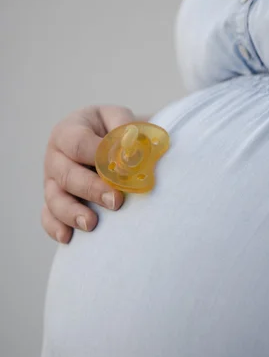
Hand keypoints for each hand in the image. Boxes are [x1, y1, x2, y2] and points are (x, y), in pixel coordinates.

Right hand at [42, 105, 140, 243]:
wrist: (104, 139)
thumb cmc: (112, 130)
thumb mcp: (118, 118)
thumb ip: (125, 129)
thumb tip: (131, 151)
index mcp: (69, 131)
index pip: (78, 143)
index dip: (99, 156)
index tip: (122, 169)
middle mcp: (56, 157)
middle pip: (67, 174)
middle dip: (91, 189)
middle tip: (115, 201)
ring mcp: (52, 181)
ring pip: (54, 198)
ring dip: (72, 212)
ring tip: (91, 223)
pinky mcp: (52, 201)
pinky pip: (48, 216)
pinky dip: (55, 228)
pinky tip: (67, 237)